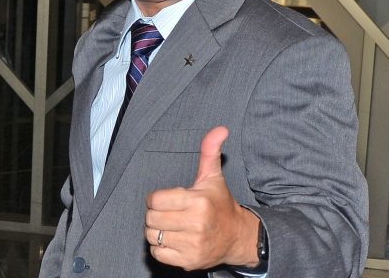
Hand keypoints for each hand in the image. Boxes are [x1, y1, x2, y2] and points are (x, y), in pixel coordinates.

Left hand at [145, 126, 260, 270]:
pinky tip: (173, 239)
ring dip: (156, 230)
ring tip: (170, 225)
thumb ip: (210, 151)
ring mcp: (192, 244)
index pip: (156, 200)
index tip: (168, 198)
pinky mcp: (189, 260)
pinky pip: (158, 253)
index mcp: (198, 201)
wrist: (237, 236)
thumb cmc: (220, 204)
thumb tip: (220, 129)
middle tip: (168, 212)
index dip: (158, 198)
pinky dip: (160, 247)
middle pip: (152, 218)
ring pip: (152, 236)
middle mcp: (195, 224)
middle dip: (156, 213)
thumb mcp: (213, 176)